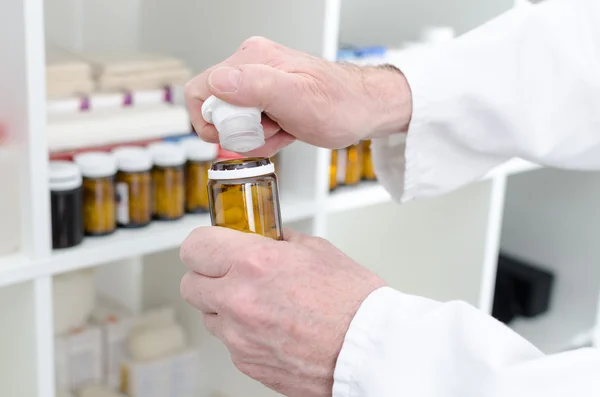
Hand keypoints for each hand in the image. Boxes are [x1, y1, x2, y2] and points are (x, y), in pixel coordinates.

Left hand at [179, 227, 385, 396]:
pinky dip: (241, 332)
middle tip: (232, 272)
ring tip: (259, 302)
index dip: (203, 244)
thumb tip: (265, 237)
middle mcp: (238, 300)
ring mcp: (238, 336)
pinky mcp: (246, 363)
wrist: (369, 351)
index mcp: (253, 263)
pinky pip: (229, 341)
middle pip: (190, 283)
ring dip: (223, 305)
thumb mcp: (317, 250)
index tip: (212, 245)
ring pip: (208, 315)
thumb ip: (280, 241)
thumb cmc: (353, 301)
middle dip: (208, 274)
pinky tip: (271, 326)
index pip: (194, 246)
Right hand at [185, 36, 411, 155]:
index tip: (236, 133)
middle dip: (239, 131)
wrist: (365, 109)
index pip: (201, 90)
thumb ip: (258, 86)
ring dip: (254, 136)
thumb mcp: (299, 98)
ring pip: (232, 120)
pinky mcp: (267, 97)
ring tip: (282, 131)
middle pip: (216, 108)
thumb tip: (220, 82)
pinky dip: (264, 135)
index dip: (211, 121)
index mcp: (252, 58)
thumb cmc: (341, 103)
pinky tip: (286, 131)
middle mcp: (251, 65)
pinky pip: (249, 123)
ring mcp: (258, 81)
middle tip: (270, 132)